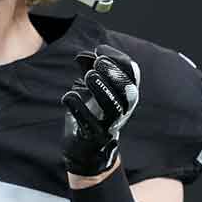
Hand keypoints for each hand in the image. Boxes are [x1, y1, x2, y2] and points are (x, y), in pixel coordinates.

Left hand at [62, 44, 140, 176]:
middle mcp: (123, 110)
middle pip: (127, 90)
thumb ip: (90, 72)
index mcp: (125, 96)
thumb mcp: (93, 92)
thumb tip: (84, 56)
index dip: (118, 59)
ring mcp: (110, 125)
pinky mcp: (94, 138)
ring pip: (113, 107)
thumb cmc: (93, 115)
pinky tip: (69, 96)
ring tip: (87, 76)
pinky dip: (78, 107)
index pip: (132, 74)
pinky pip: (89, 123)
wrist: (90, 151)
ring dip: (101, 89)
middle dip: (113, 73)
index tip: (99, 50)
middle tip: (96, 63)